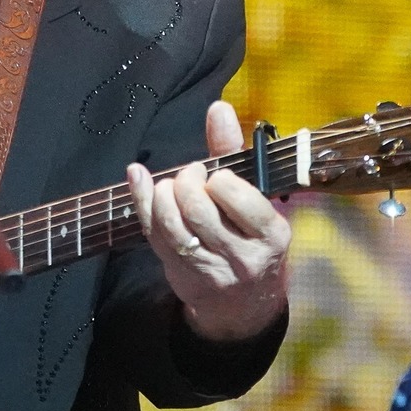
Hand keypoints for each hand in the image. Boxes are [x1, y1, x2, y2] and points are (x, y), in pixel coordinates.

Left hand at [126, 100, 291, 341]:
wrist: (243, 303)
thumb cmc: (250, 234)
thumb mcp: (256, 196)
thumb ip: (234, 152)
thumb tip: (218, 107)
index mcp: (271, 234)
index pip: (235, 196)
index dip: (216, 178)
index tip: (215, 176)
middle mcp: (243, 256)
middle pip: (197, 209)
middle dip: (185, 181)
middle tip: (189, 175)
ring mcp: (210, 269)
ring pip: (172, 225)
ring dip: (162, 194)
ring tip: (170, 186)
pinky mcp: (180, 273)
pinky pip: (153, 234)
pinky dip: (141, 200)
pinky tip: (138, 177)